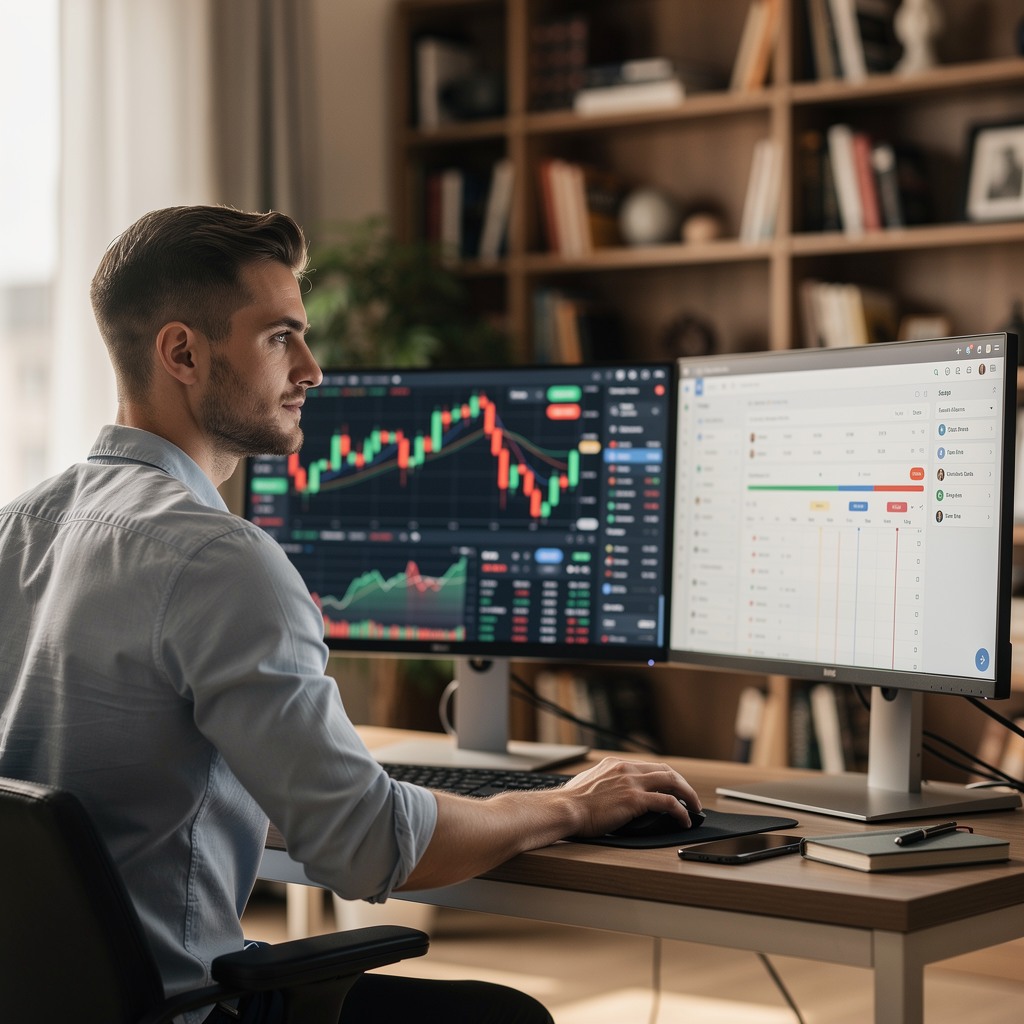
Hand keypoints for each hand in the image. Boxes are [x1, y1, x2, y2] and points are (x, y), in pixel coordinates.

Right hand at [560, 757, 701, 837]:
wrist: (565, 808)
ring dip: (688, 795)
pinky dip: (681, 811)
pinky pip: (668, 803)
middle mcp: (627, 769)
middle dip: (682, 784)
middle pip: (666, 770)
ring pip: (673, 782)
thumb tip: (608, 792)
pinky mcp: (635, 800)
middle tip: (690, 798)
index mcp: (616, 764)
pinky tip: (684, 820)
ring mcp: (632, 783)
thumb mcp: (588, 782)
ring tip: (695, 808)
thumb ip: (604, 783)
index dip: (666, 777)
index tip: (673, 787)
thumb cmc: (571, 802)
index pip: (650, 767)